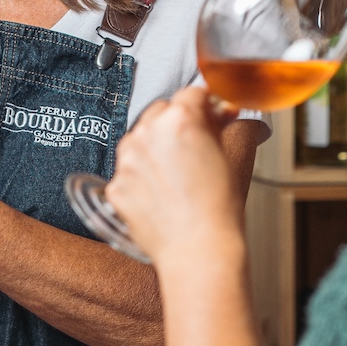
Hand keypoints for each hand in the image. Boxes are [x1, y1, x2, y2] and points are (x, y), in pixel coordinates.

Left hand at [103, 85, 240, 264]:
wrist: (198, 252)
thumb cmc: (218, 211)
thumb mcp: (232, 155)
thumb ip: (223, 124)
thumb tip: (222, 111)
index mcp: (180, 120)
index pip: (191, 93)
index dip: (205, 104)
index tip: (212, 114)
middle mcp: (147, 134)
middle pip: (160, 112)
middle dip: (177, 123)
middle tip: (196, 145)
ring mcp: (127, 161)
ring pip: (139, 139)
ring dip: (156, 147)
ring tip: (179, 175)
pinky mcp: (115, 186)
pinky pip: (128, 170)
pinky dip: (142, 177)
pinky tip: (163, 193)